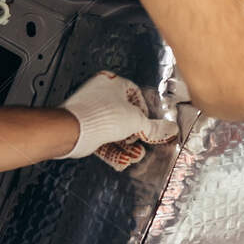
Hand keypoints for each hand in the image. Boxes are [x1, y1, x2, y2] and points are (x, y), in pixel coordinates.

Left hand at [59, 72, 177, 158]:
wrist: (75, 129)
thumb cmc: (100, 114)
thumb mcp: (136, 121)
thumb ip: (154, 128)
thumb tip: (169, 129)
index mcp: (111, 83)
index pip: (134, 95)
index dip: (143, 111)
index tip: (147, 123)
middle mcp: (99, 94)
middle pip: (124, 115)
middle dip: (133, 134)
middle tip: (140, 142)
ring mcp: (90, 111)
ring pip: (113, 130)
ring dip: (125, 145)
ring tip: (133, 156)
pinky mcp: (84, 127)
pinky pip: (102, 138)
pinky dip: (112, 150)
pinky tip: (120, 160)